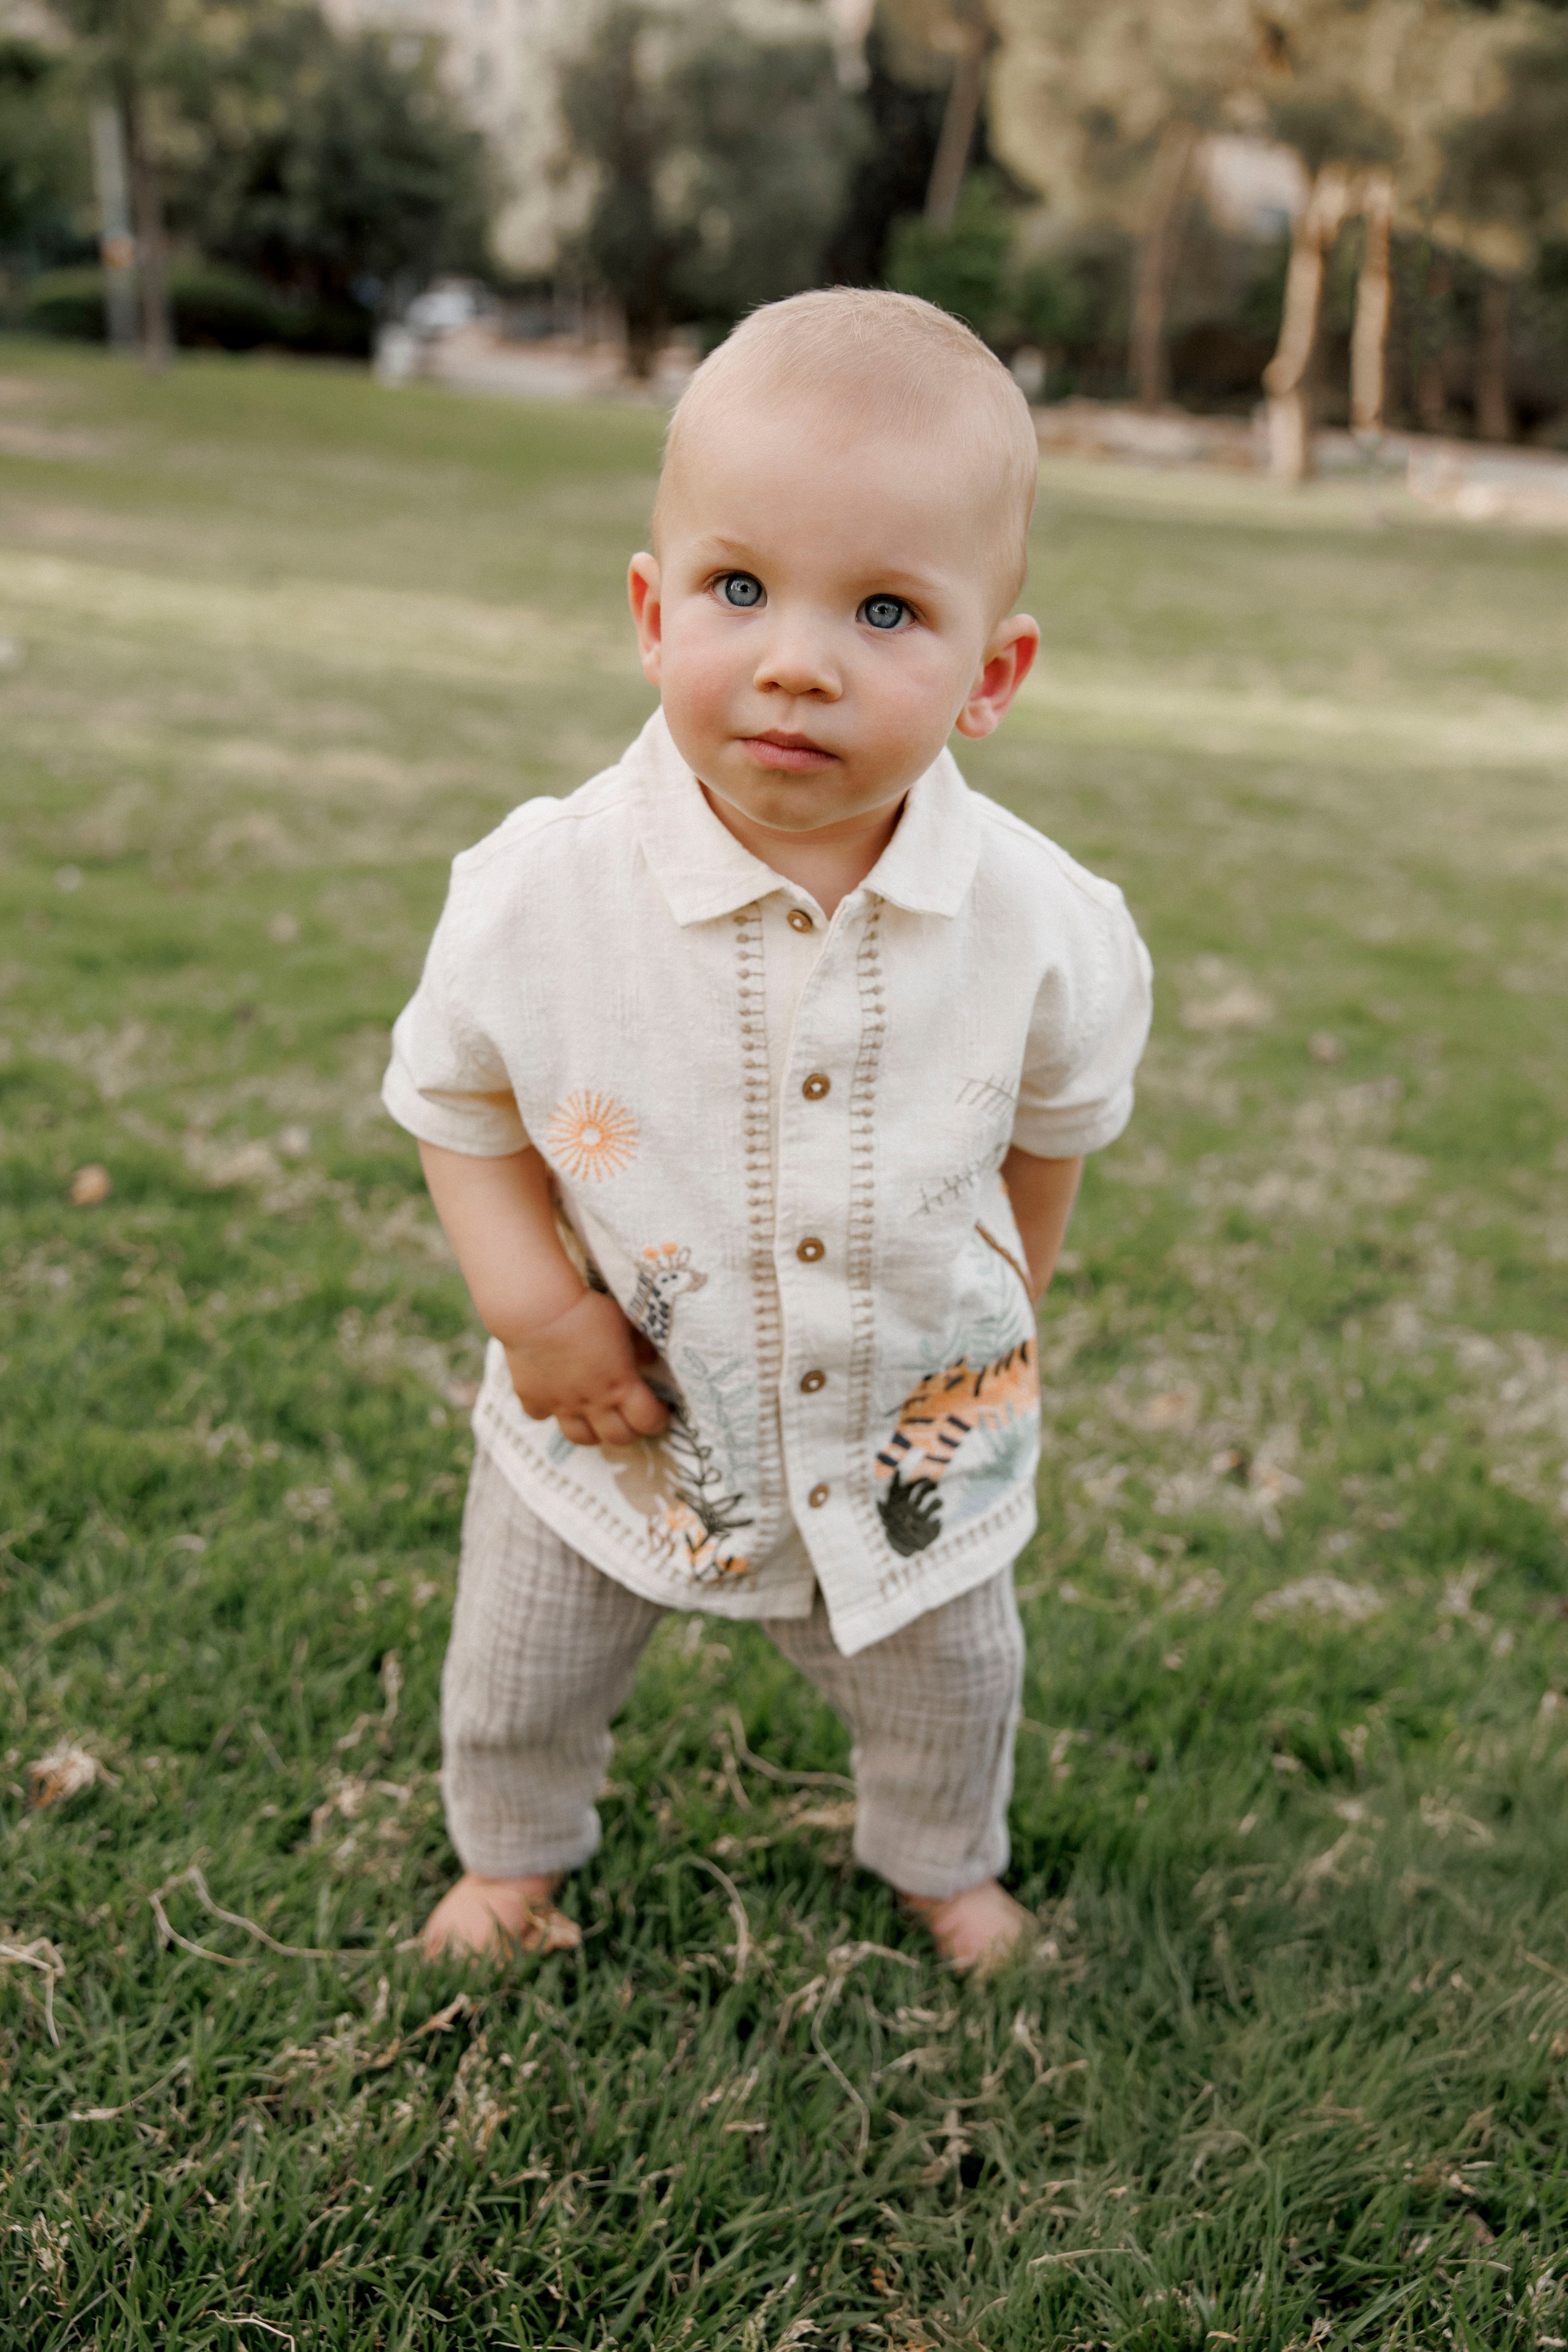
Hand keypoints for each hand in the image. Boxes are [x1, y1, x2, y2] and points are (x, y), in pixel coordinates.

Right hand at [503, 1288, 669, 1446]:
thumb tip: (648, 1358)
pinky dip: (550, 1411)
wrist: (537, 1309)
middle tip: (632, 1417)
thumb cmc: (586, 1310)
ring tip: (598, 1418)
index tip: (661, 1408)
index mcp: (620, 1385)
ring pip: (581, 1437)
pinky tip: (555, 1396)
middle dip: (631, 1431)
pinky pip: (542, 1416)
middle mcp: (592, 1402)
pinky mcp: (532, 1397)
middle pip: (618, 1437)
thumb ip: (639, 1345)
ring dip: (594, 1432)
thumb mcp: (623, 1322)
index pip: (648, 1421)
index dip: (658, 1419)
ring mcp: (560, 1404)